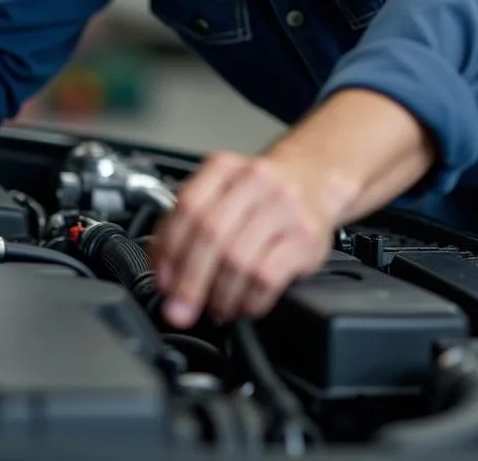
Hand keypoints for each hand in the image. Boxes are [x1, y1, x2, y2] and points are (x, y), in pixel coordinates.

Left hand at [149, 149, 337, 328]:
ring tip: (216, 308)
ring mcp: (284, 207)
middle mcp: (255, 181)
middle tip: (180, 309)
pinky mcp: (306, 237)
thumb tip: (163, 270)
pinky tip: (244, 305)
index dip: (169, 250)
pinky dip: (249, 300)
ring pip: (238, 260)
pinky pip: (268, 278)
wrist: (314, 178)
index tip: (163, 281)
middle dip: (190, 281)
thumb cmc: (260, 193)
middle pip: (211, 235)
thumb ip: (190, 222)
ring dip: (220, 296)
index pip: (187, 207)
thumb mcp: (223, 190)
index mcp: (224, 167)